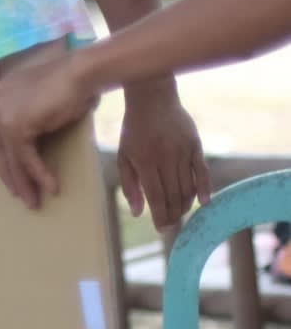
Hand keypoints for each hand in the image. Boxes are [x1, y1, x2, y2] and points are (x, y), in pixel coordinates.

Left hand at [0, 52, 96, 208]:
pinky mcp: (18, 128)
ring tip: (32, 202)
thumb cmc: (68, 82)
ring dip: (23, 182)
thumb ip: (29, 108)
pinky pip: (27, 159)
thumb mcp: (40, 95)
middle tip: (17, 192)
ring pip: (11, 158)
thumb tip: (35, 128)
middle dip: (8, 172)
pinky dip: (39, 175)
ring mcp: (4, 117)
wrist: (79, 74)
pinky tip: (50, 188)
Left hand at [116, 79, 209, 227]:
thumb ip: (130, 185)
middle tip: (171, 224)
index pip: (156, 197)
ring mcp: (182, 152)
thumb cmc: (134, 131)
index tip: (161, 228)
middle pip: (174, 195)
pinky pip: (202, 172)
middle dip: (173, 214)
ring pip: (188, 187)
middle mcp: (165, 158)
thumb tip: (138, 213)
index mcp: (145, 162)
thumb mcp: (124, 156)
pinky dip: (204, 188)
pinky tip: (203, 203)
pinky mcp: (195, 146)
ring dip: (185, 204)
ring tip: (180, 214)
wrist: (152, 100)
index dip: (160, 216)